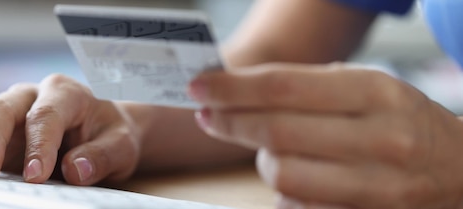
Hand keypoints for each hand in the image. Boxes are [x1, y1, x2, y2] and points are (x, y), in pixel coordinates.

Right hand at [0, 74, 139, 184]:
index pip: (45, 115)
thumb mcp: (120, 146)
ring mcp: (7, 111)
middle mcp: (30, 96)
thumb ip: (102, 155)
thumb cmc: (108, 135)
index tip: (35, 175)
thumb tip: (74, 169)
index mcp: (64, 94)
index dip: (38, 144)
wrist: (101, 132)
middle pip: (1, 109)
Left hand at [188, 63, 462, 207]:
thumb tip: (235, 91)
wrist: (459, 170)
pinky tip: (295, 175)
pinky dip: (283, 189)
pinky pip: (296, 205)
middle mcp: (381, 140)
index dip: (233, 89)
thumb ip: (304, 85)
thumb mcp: (366, 87)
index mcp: (377, 93)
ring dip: (262, 159)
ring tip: (270, 148)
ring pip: (282, 175)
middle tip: (208, 115)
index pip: (284, 88)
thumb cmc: (400, 120)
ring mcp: (378, 187)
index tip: (200, 88)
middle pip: (276, 133)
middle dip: (230, 122)